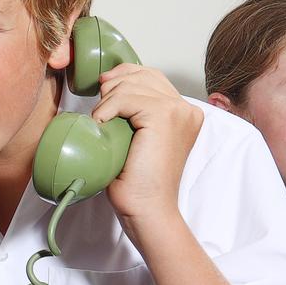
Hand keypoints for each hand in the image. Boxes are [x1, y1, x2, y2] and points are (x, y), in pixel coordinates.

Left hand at [91, 64, 201, 222]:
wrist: (148, 209)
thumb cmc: (138, 183)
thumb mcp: (135, 138)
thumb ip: (133, 113)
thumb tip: (107, 86)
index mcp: (183, 113)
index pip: (151, 77)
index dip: (123, 77)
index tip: (103, 91)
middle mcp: (186, 109)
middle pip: (142, 75)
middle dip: (114, 85)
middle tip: (99, 109)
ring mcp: (178, 111)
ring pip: (132, 84)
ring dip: (108, 99)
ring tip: (101, 122)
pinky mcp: (164, 116)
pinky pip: (126, 97)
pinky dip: (107, 108)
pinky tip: (101, 124)